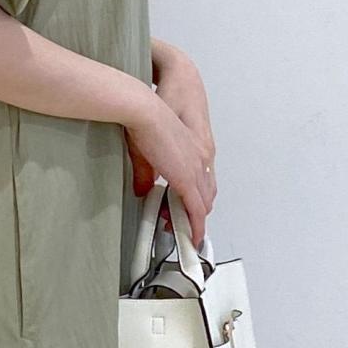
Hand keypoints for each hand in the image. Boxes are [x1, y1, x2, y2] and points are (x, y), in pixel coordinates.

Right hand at [125, 89, 217, 245]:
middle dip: (193, 214)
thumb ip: (146, 175)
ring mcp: (195, 170)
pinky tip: (193, 236)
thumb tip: (143, 190)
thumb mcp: (144, 154)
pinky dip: (196, 226)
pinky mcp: (186, 179)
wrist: (144, 111)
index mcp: (193, 151)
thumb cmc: (144, 121)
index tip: (184, 212)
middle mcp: (199, 160)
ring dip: (192, 222)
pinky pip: (197, 210)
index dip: (194, 200)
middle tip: (177, 223)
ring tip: (179, 231)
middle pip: (205, 196)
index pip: (201, 182)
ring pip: (202, 206)